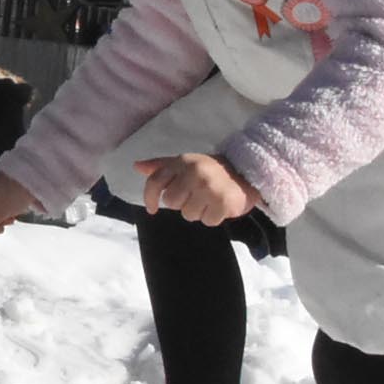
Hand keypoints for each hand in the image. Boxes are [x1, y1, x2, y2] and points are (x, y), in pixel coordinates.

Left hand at [136, 154, 258, 225]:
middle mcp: (194, 172)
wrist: (246, 172)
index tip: (152, 208)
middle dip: (182, 203)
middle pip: (171, 202)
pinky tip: (219, 206)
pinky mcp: (223, 202)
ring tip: (209, 200)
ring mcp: (209, 187)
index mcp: (182, 162)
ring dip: (198, 211)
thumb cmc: (211, 170)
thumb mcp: (186, 163)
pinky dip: (212, 218)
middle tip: (196, 196)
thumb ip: (161, 166)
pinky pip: (207, 221)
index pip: (155, 181)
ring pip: (188, 214)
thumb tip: (137, 166)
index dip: (149, 197)